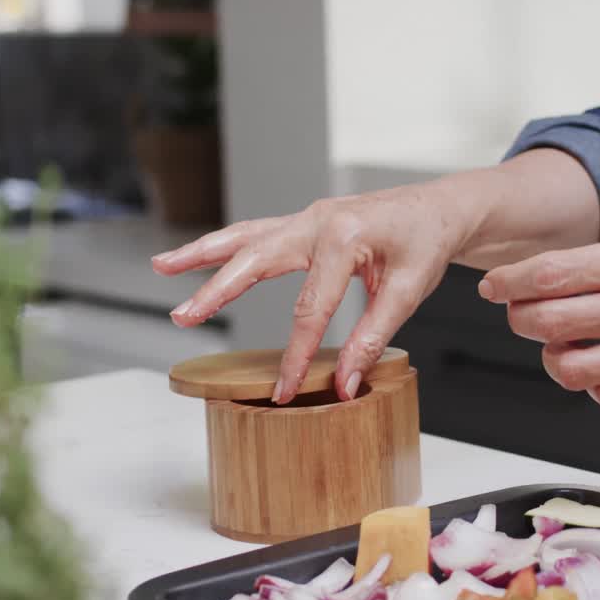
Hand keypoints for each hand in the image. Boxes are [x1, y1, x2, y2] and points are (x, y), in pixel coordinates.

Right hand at [152, 184, 472, 403]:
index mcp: (346, 236)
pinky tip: (195, 257)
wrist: (439, 209)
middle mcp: (318, 221)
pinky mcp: (304, 223)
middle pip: (256, 260)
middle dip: (216, 290)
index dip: (296, 355)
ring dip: (201, 253)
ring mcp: (307, 218)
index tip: (283, 391)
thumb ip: (373, 336)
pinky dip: (223, 245)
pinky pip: (255, 233)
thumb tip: (344, 382)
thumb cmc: (426, 243)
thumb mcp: (408, 291)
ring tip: (161, 267)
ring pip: (244, 236)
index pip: (311, 308)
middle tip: (183, 316)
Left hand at [479, 220, 599, 410]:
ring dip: (552, 355)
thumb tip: (551, 273)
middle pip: (543, 322)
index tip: (491, 286)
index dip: (507, 283)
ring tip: (564, 342)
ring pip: (565, 367)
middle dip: (519, 318)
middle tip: (522, 314)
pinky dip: (592, 382)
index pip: (547, 275)